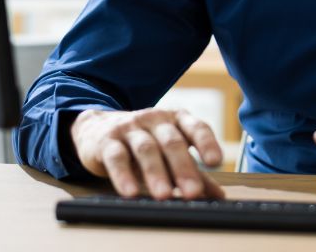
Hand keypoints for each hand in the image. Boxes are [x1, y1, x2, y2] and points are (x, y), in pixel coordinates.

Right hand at [70, 107, 224, 199]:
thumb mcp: (168, 153)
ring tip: (164, 195)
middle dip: (183, 167)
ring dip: (156, 173)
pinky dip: (123, 175)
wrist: (97, 129)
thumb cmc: (142, 142)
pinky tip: (130, 191)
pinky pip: (117, 157)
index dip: (206, 143)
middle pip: (171, 141)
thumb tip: (219, 196)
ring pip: (145, 148)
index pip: (195, 127)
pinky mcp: (107, 141)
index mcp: (175, 120)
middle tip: (193, 192)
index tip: (215, 162)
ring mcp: (130, 128)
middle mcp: (154, 119)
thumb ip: (193, 171)